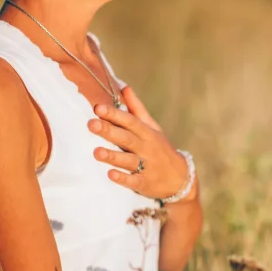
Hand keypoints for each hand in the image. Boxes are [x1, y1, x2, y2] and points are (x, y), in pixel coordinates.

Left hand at [88, 86, 193, 200]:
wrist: (180, 178)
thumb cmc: (161, 148)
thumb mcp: (153, 128)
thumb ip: (137, 109)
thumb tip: (124, 87)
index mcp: (147, 133)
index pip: (130, 121)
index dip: (115, 114)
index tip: (98, 108)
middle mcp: (147, 148)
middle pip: (126, 138)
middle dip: (109, 131)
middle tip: (91, 124)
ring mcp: (147, 166)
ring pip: (128, 160)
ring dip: (113, 156)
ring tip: (96, 152)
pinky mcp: (145, 183)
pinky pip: (133, 181)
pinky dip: (123, 178)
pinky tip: (110, 174)